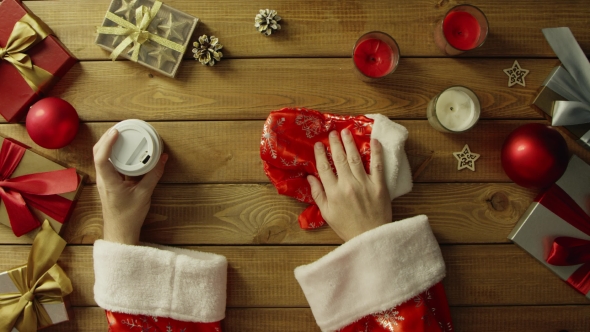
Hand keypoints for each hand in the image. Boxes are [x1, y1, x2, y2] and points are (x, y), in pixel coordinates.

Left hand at [93, 127, 167, 244]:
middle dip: (106, 138)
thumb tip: (163, 159)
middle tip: (120, 128)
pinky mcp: (109, 183)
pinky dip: (114, 154)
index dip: (107, 143)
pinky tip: (124, 151)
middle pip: (98, 153)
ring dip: (108, 145)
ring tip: (121, 135)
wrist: (120, 231)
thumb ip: (153, 175)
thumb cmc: (129, 216)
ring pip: (101, 158)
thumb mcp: (145, 194)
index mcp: (109, 182)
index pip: (102, 158)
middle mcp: (103, 179)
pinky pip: (108, 164)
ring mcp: (104, 181)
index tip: (116, 132)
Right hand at [307, 129, 391, 240]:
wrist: (370, 237)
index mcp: (333, 192)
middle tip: (332, 132)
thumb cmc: (346, 227)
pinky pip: (378, 165)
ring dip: (350, 143)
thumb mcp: (327, 214)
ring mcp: (364, 184)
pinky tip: (374, 140)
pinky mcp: (379, 186)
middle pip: (339, 159)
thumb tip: (310, 177)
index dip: (321, 154)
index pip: (324, 168)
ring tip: (346, 132)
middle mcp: (348, 185)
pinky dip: (376, 152)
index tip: (319, 144)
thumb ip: (318, 194)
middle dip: (335, 144)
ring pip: (355, 158)